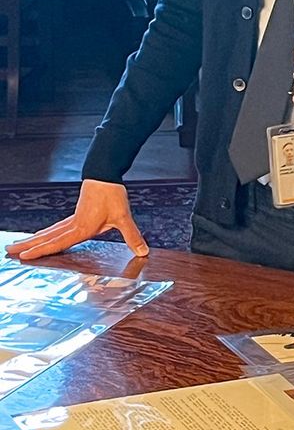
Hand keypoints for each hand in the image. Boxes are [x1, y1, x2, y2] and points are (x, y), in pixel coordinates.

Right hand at [5, 180, 148, 261]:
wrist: (105, 174)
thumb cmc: (112, 195)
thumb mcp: (124, 216)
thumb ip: (132, 236)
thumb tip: (144, 252)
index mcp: (81, 227)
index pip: (58, 242)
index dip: (41, 250)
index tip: (24, 255)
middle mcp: (73, 224)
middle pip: (46, 237)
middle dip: (28, 245)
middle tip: (8, 251)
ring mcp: (72, 220)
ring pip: (48, 232)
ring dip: (32, 239)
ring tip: (15, 245)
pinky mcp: (74, 216)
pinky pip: (55, 228)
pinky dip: (44, 234)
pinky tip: (40, 237)